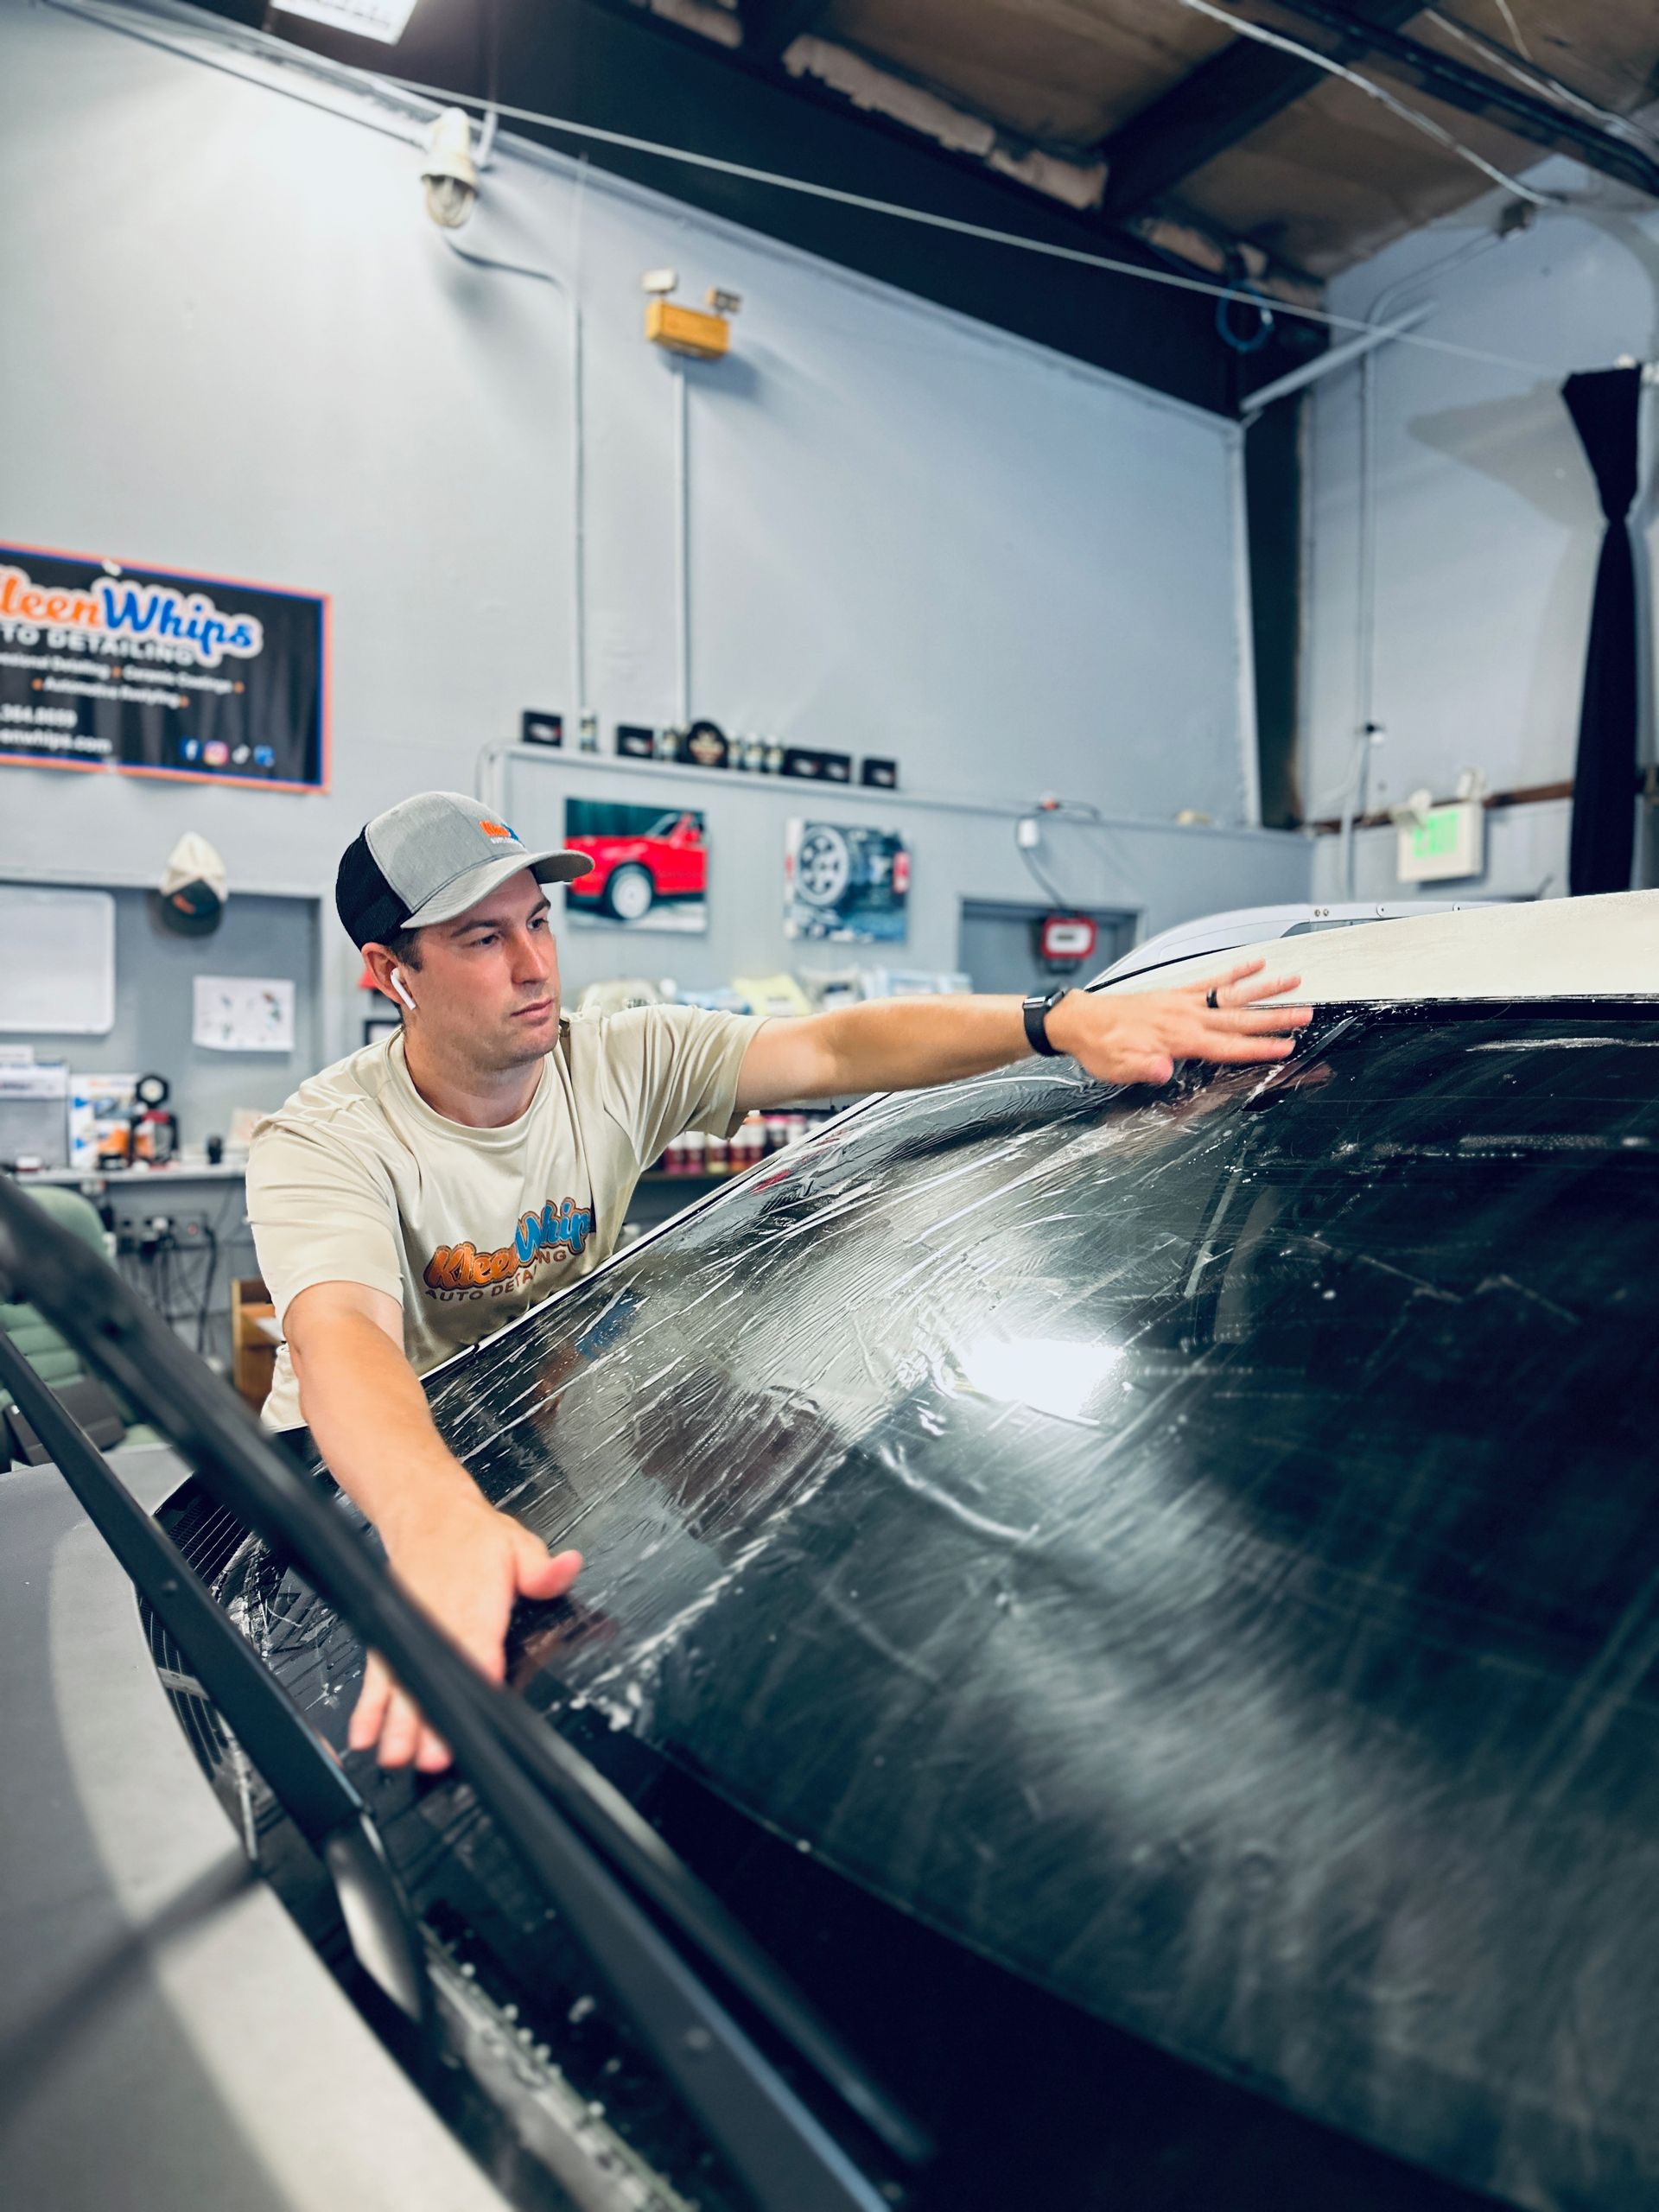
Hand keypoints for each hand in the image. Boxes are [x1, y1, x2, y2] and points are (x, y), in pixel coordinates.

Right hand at [348, 1496, 581, 1772]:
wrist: (426, 1512)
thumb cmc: (473, 1537)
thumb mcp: (518, 1544)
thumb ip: (543, 1568)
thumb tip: (567, 1568)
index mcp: (475, 1600)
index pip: (479, 1643)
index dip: (478, 1674)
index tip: (477, 1704)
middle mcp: (439, 1619)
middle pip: (436, 1673)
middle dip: (433, 1717)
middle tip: (432, 1755)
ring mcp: (410, 1630)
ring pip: (403, 1681)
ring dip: (398, 1721)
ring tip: (396, 1756)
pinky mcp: (391, 1635)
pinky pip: (377, 1675)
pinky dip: (369, 1707)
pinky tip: (364, 1736)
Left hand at [1045, 958, 1310, 1086]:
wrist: (1079, 1021)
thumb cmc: (1100, 1046)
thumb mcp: (1117, 1067)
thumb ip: (1144, 1067)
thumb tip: (1163, 1070)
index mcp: (1178, 1038)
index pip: (1227, 1045)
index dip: (1259, 1048)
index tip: (1286, 1046)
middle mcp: (1185, 1016)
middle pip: (1239, 1018)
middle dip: (1275, 1017)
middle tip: (1306, 1013)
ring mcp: (1183, 1002)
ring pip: (1232, 995)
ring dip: (1263, 989)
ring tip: (1293, 980)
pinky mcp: (1175, 993)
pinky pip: (1209, 979)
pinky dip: (1233, 970)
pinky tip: (1253, 962)